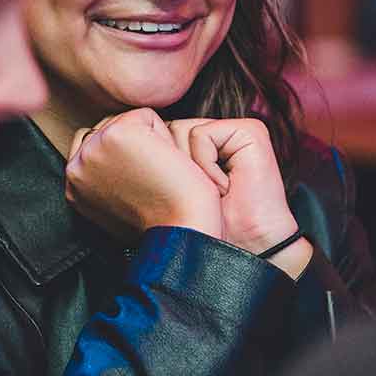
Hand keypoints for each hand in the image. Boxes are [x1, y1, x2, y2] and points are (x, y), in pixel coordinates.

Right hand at [66, 109, 222, 241]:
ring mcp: (93, 147)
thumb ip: (104, 179)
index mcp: (73, 184)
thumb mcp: (118, 205)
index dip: (124, 153)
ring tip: (156, 172)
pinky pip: (147, 115)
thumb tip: (116, 157)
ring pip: (128, 120)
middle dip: (134, 144)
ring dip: (148, 140)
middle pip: (109, 126)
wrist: (179, 231)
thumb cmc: (162, 222)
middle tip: (150, 179)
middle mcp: (76, 166)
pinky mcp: (117, 134)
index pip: (94, 143)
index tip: (141, 179)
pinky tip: (164, 163)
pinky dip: (163, 135)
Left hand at [167, 119, 309, 274]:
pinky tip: (224, 187)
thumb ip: (157, 156)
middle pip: (169, 128)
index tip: (181, 196)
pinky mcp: (249, 131)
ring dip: (189, 169)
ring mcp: (237, 130)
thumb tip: (127, 136)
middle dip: (173, 166)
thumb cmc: (208, 224)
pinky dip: (206, 166)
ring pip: (181, 129)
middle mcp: (221, 132)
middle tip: (198, 195)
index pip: (161, 134)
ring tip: (211, 193)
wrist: (242, 247)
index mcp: (204, 143)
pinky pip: (202, 135)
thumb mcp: (173, 186)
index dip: (163, 167)